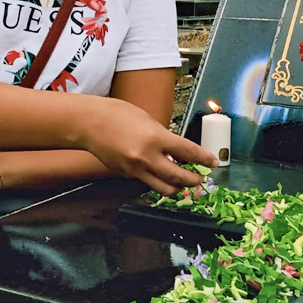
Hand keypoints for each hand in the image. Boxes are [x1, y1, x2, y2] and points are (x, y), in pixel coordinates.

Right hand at [81, 97, 217, 194]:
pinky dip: (157, 180)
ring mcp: (135, 169)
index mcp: (155, 138)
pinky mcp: (126, 175)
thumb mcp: (147, 120)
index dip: (204, 159)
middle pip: (179, 178)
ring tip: (182, 181)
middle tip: (200, 178)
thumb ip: (163, 137)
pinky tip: (159, 173)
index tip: (213, 162)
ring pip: (164, 188)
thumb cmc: (116, 114)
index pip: (188, 152)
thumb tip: (177, 150)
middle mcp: (147, 157)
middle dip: (194, 180)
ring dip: (177, 187)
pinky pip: (147, 182)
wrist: (89, 123)